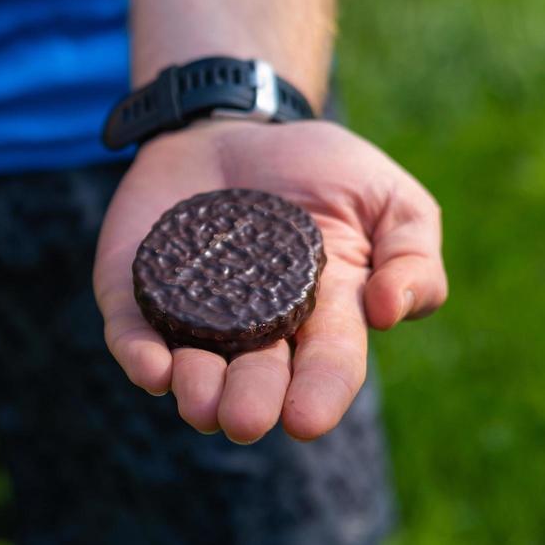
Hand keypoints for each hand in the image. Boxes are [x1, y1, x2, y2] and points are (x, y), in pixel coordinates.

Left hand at [94, 120, 446, 443]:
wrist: (230, 124)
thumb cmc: (316, 165)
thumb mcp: (386, 196)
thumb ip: (411, 254)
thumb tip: (391, 313)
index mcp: (324, 318)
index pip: (326, 366)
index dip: (319, 395)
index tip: (306, 420)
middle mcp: (257, 332)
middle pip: (255, 379)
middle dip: (250, 403)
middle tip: (243, 420)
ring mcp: (194, 315)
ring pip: (193, 370)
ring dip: (195, 391)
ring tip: (200, 402)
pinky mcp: (138, 294)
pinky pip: (133, 334)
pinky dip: (140, 355)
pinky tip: (152, 370)